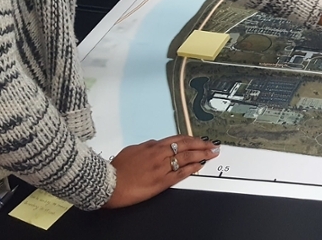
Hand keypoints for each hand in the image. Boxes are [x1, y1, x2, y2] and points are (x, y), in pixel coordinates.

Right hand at [104, 135, 219, 207]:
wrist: (108, 183)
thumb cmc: (117, 168)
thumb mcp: (132, 150)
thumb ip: (146, 147)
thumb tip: (156, 144)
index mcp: (152, 146)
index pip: (178, 139)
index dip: (191, 139)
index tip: (200, 140)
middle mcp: (159, 154)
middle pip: (186, 146)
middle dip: (202, 145)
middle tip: (213, 145)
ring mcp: (161, 167)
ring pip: (186, 157)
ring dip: (202, 154)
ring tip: (212, 154)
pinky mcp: (161, 181)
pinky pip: (181, 173)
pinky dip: (192, 168)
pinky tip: (200, 166)